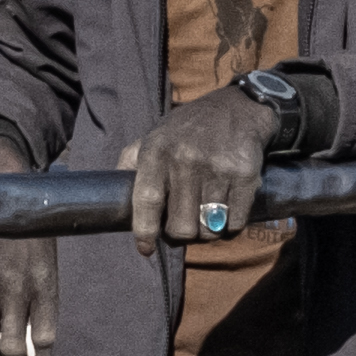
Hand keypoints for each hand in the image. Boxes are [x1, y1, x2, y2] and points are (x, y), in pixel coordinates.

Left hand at [124, 84, 275, 247]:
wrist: (238, 108)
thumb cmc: (189, 129)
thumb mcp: (155, 136)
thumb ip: (131, 162)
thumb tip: (110, 194)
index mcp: (157, 151)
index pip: (147, 200)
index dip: (144, 230)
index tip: (145, 248)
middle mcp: (186, 159)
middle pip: (181, 226)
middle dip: (181, 235)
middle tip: (183, 227)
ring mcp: (217, 168)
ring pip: (210, 229)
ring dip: (208, 232)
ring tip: (205, 218)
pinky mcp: (245, 175)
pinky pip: (236, 222)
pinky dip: (230, 226)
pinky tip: (227, 211)